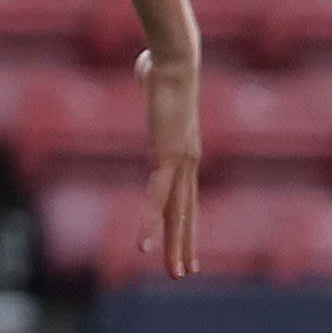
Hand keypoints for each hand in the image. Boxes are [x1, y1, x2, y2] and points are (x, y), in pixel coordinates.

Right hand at [136, 47, 200, 279]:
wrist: (175, 60)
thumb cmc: (162, 65)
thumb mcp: (153, 81)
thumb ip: (150, 82)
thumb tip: (147, 68)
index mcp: (184, 150)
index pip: (185, 195)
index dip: (185, 221)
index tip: (186, 244)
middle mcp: (188, 162)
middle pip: (186, 211)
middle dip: (185, 244)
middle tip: (185, 273)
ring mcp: (181, 162)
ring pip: (177, 213)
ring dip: (175, 246)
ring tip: (176, 273)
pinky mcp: (168, 159)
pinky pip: (156, 199)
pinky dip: (150, 224)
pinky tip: (143, 247)